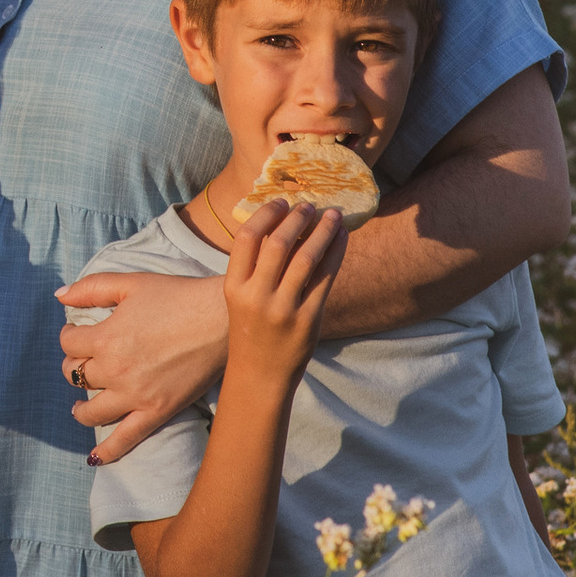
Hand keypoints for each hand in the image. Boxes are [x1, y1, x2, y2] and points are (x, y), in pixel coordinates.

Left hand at [55, 269, 229, 465]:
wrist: (221, 319)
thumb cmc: (177, 296)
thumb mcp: (130, 283)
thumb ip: (91, 288)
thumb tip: (60, 296)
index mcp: (106, 337)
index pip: (68, 343)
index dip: (69, 336)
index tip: (77, 333)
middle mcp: (116, 370)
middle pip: (76, 375)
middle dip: (75, 366)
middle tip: (85, 361)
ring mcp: (136, 395)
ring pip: (92, 411)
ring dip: (80, 408)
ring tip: (80, 405)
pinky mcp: (158, 411)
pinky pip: (126, 438)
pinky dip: (108, 451)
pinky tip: (94, 458)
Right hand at [221, 198, 341, 381]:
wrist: (260, 374)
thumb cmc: (251, 329)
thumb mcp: (241, 298)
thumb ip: (256, 267)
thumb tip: (283, 225)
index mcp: (234, 287)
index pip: (246, 239)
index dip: (266, 215)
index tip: (281, 202)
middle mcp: (257, 297)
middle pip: (278, 245)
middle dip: (296, 220)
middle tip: (309, 205)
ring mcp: (284, 309)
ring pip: (306, 259)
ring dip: (321, 232)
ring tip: (331, 215)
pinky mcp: (309, 319)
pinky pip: (326, 278)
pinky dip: (336, 253)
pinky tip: (341, 238)